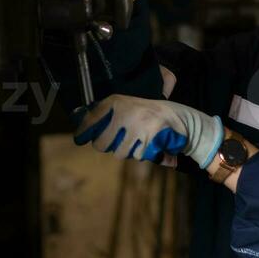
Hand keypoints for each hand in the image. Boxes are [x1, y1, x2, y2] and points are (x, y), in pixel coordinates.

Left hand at [73, 95, 221, 169]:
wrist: (179, 117)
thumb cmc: (149, 112)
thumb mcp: (128, 106)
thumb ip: (106, 115)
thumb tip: (81, 131)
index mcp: (116, 101)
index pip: (90, 119)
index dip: (83, 132)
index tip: (79, 138)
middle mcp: (123, 112)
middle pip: (101, 143)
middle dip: (108, 145)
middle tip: (119, 140)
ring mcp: (136, 126)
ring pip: (119, 152)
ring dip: (127, 151)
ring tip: (138, 139)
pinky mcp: (148, 138)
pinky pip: (136, 156)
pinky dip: (142, 154)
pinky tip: (149, 144)